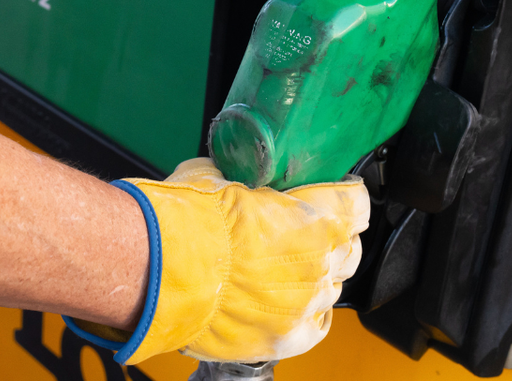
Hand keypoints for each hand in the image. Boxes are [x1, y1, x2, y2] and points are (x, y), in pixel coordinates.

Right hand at [66, 158, 369, 364]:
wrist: (155, 268)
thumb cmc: (183, 221)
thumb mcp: (218, 174)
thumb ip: (246, 178)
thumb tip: (241, 174)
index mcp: (314, 216)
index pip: (356, 202)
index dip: (344, 194)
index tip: (335, 191)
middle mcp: (319, 262)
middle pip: (349, 247)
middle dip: (332, 236)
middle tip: (307, 229)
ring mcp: (304, 303)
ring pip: (333, 286)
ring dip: (317, 274)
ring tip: (289, 266)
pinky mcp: (284, 337)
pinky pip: (317, 326)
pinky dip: (308, 313)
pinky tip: (292, 302)